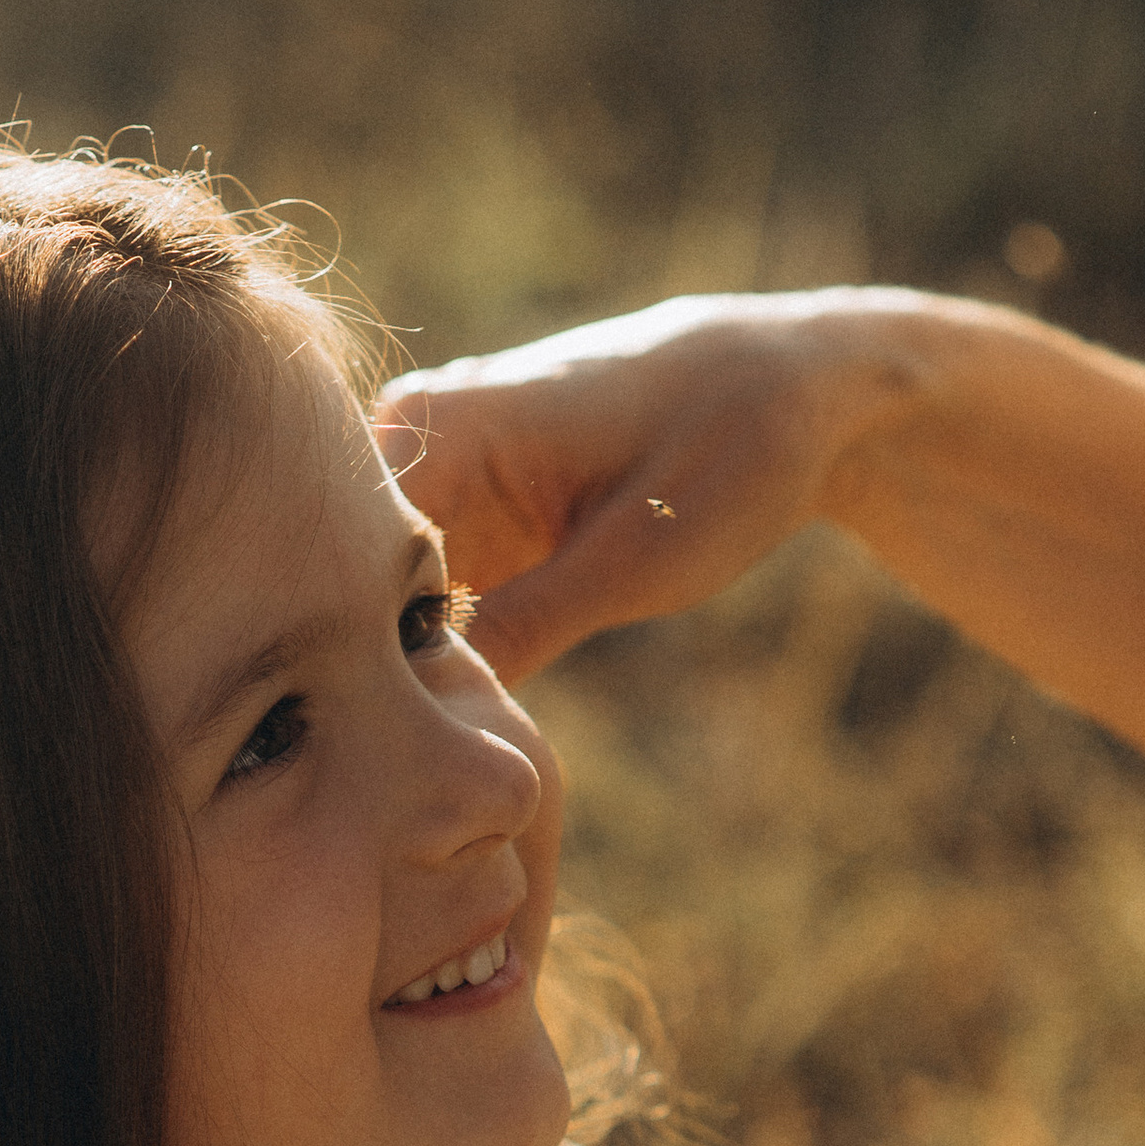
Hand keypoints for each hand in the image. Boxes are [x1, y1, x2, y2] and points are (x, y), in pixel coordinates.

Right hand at [375, 290, 909, 684]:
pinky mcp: (479, 521)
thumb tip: (432, 715)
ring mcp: (447, 484)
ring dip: (429, 671)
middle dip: (387, 670)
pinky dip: (464, 655)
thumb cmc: (729, 450)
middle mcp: (420, 443)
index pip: (347, 554)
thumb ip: (522, 628)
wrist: (797, 391)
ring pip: (397, 602)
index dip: (363, 651)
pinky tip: (490, 706)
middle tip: (431, 754)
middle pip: (358, 582)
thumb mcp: (631, 561)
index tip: (409, 736)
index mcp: (439, 422)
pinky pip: (440, 603)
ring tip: (463, 736)